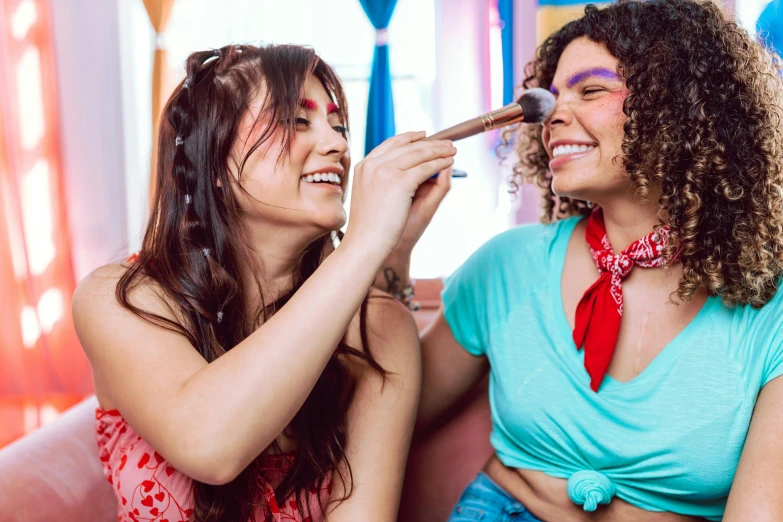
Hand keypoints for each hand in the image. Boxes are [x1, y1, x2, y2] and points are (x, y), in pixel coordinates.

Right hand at [343, 131, 455, 258]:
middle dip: (429, 143)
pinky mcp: (399, 181)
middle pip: (407, 147)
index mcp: (363, 166)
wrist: (365, 243)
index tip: (423, 134)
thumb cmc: (369, 227)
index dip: (409, 137)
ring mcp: (384, 171)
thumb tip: (411, 165)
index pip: (390, 144)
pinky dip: (440, 163)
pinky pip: (425, 168)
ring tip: (452, 151)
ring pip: (418, 154)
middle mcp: (373, 164)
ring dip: (438, 150)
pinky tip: (449, 162)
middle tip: (446, 143)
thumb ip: (389, 177)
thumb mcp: (374, 195)